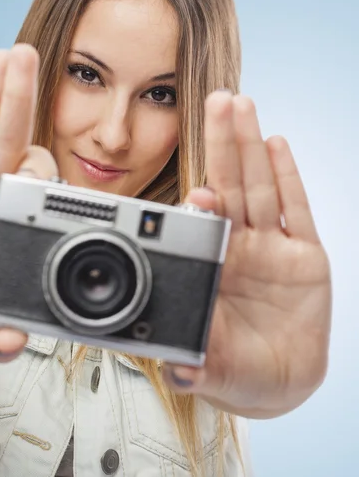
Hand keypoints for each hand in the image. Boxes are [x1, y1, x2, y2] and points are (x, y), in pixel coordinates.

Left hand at [162, 91, 330, 418]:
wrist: (276, 382)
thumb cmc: (234, 368)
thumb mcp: (211, 365)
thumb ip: (194, 362)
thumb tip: (176, 370)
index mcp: (210, 265)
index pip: (203, 222)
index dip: (201, 202)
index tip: (197, 192)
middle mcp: (238, 246)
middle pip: (230, 186)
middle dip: (224, 145)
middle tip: (215, 101)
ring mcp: (271, 247)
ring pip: (260, 187)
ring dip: (252, 146)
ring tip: (241, 106)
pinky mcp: (305, 255)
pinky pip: (297, 210)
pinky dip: (288, 177)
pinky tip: (277, 145)